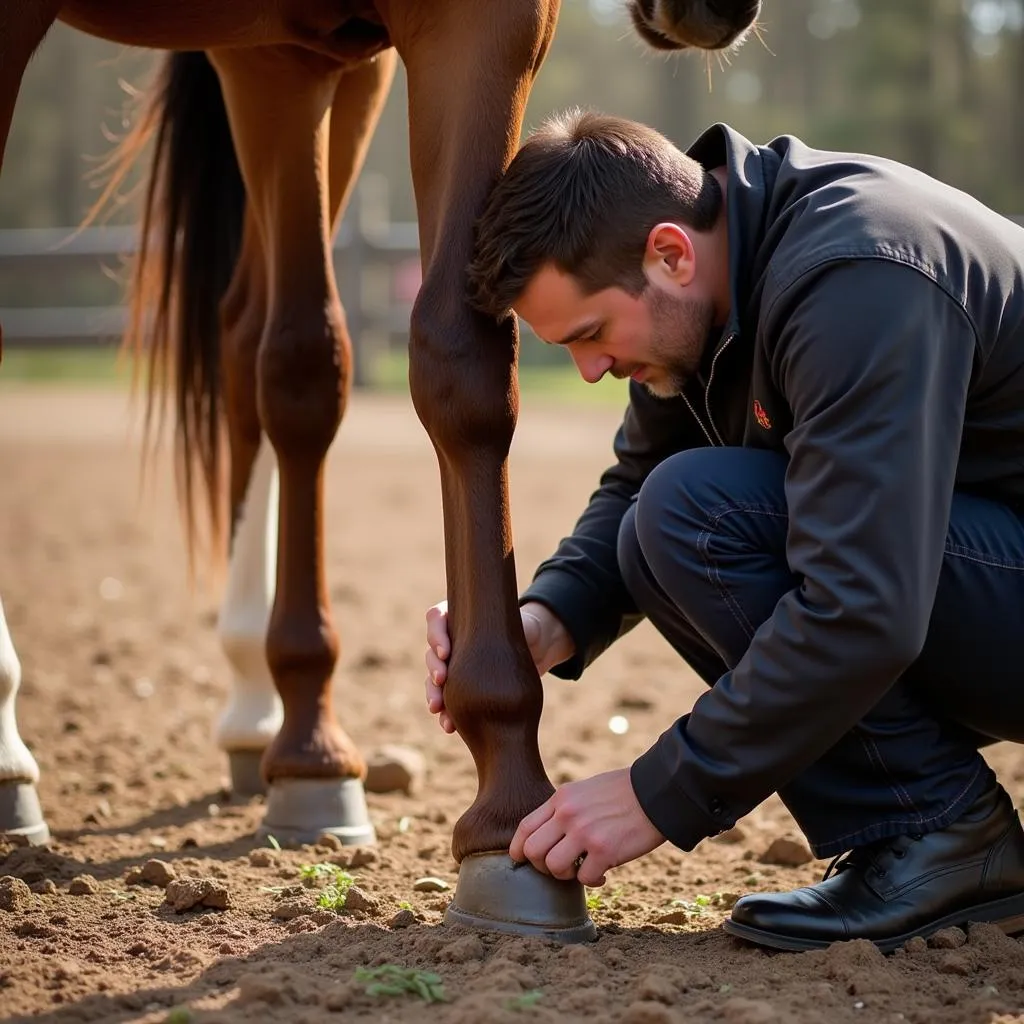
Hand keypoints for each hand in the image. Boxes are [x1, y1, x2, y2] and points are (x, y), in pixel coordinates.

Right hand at [424, 599, 574, 733]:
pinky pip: (445, 701)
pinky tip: (449, 726)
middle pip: (432, 652)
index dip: (436, 635)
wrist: (533, 654)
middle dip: (433, 667)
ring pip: (433, 679)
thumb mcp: (525, 625)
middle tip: (441, 679)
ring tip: (437, 708)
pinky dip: (445, 714)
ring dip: (432, 693)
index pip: (437, 619)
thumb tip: (526, 633)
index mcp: (459, 619)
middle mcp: (450, 642)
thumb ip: (522, 626)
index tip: (445, 652)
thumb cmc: (525, 632)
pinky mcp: (460, 688)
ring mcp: (452, 666)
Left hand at [509, 768, 665, 886]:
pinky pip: (584, 879)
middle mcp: (568, 814)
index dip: (518, 849)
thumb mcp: (584, 791)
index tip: (521, 860)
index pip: (524, 827)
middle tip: (560, 867)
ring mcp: (585, 832)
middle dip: (542, 866)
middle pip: (533, 851)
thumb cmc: (622, 792)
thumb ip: (564, 810)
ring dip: (565, 876)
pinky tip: (602, 875)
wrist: (656, 792)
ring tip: (580, 870)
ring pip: (554, 868)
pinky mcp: (605, 850)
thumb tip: (548, 837)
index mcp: (561, 799)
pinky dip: (592, 882)